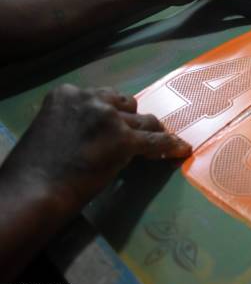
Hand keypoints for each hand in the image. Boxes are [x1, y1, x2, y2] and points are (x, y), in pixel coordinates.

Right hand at [1, 84, 191, 211]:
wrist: (35, 189)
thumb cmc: (37, 168)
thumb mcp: (54, 129)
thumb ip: (77, 122)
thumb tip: (100, 132)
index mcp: (68, 93)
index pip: (103, 97)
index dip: (113, 113)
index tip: (117, 124)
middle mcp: (90, 99)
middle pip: (126, 104)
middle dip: (130, 119)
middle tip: (133, 136)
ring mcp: (109, 118)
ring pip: (144, 120)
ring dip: (148, 132)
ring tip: (158, 143)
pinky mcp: (124, 139)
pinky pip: (156, 140)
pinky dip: (170, 145)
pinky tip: (181, 148)